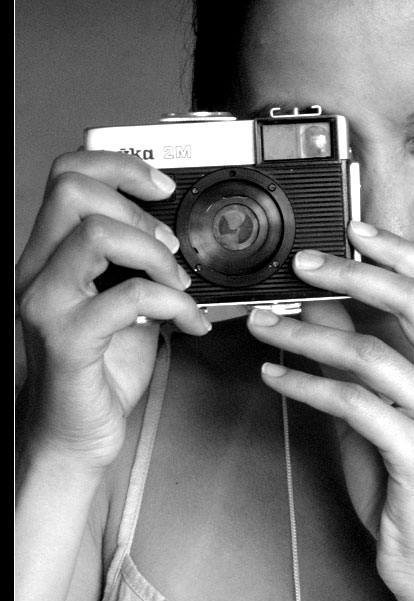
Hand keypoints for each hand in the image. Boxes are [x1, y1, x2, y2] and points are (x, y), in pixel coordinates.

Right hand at [16, 150, 210, 470]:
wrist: (74, 434)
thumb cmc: (99, 370)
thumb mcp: (124, 303)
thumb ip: (140, 266)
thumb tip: (185, 239)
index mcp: (51, 255)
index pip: (67, 175)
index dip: (119, 165)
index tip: (161, 186)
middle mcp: (38, 271)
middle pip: (73, 190)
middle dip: (138, 208)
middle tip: (170, 245)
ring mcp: (47, 304)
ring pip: (97, 235)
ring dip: (156, 254)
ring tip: (179, 285)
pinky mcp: (69, 340)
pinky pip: (128, 297)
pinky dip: (173, 303)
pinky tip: (189, 322)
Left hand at [247, 221, 413, 599]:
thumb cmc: (407, 482)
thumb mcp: (380, 405)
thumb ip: (356, 351)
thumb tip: (317, 301)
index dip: (399, 249)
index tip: (354, 229)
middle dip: (353, 273)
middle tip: (302, 264)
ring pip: (371, 353)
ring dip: (307, 334)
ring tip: (263, 325)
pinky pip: (353, 403)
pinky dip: (305, 384)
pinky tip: (274, 376)